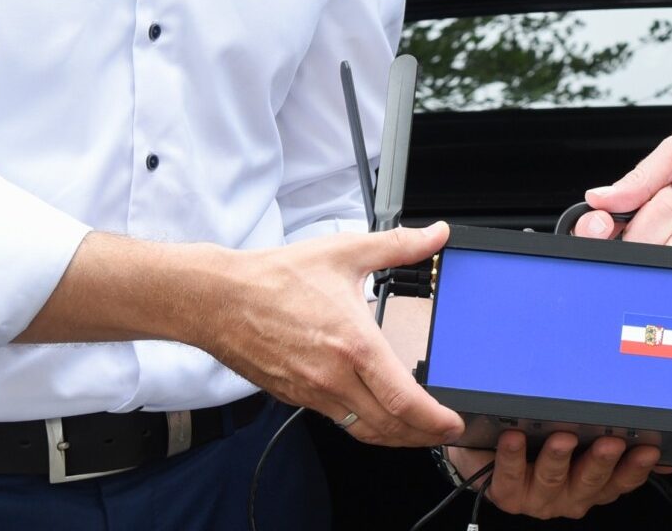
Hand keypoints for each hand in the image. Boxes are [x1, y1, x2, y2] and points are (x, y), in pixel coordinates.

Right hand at [201, 223, 462, 447]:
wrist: (218, 299)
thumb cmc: (276, 278)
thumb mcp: (345, 253)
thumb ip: (397, 245)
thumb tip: (436, 234)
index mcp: (353, 345)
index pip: (403, 400)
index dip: (433, 420)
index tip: (453, 422)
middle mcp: (334, 377)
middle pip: (388, 427)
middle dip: (423, 437)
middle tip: (445, 432)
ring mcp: (312, 392)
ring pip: (363, 430)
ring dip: (395, 437)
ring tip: (418, 430)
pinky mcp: (295, 397)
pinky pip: (338, 420)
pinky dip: (365, 425)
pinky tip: (375, 413)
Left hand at [450, 430, 666, 519]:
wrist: (491, 456)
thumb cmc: (542, 445)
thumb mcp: (587, 445)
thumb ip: (625, 449)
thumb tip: (668, 456)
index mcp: (594, 486)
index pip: (623, 481)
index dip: (637, 467)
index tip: (649, 449)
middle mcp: (569, 497)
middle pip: (590, 482)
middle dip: (602, 462)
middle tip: (611, 442)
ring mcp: (538, 498)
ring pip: (553, 480)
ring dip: (559, 459)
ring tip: (563, 439)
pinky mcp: (507, 493)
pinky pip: (510, 476)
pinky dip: (512, 457)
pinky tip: (514, 438)